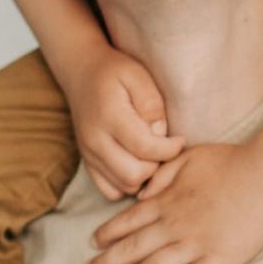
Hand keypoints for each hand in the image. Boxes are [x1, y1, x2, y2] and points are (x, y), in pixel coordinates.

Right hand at [64, 43, 184, 199]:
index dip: (170, 149)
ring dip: (144, 177)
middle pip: (134, 174)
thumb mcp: (138, 76)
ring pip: (123, 186)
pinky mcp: (87, 163)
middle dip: (157, 166)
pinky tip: (136, 164)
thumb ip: (152, 105)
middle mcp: (95, 140)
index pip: (145, 148)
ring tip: (152, 156)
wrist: (82, 73)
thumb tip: (161, 135)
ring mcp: (88, 154)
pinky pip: (109, 190)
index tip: (180, 139)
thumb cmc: (116, 72)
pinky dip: (127, 184)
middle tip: (165, 149)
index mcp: (110, 117)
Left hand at [83, 141, 262, 263]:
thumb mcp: (188, 157)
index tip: (92, 244)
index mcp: (166, 200)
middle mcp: (173, 225)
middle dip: (105, 263)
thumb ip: (161, 175)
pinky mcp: (216, 261)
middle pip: (131, 248)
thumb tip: (141, 195)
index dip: (108, 233)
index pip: (128, 220)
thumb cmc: (230, 162)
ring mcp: (193, 245)